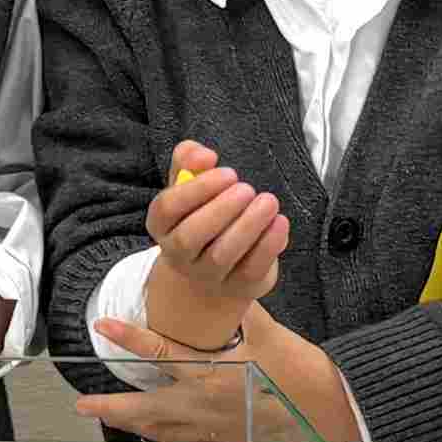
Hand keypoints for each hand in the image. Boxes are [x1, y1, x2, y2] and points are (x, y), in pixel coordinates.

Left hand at [82, 302, 362, 441]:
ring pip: (161, 432)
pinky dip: (168, 440)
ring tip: (109, 417)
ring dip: (133, 424)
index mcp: (212, 372)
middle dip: (111, 406)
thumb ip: (234, 308)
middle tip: (82, 405)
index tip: (101, 326)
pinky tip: (157, 435)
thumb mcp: (263, 328)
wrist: (327, 406)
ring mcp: (213, 432)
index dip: (129, 337)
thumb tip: (216, 282)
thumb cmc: (295, 363)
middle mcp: (205, 406)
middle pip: (146, 409)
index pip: (160, 353)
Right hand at [144, 141, 288, 346]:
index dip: (196, 189)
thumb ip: (190, 160)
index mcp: (161, 225)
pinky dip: (268, 245)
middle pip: (190, 236)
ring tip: (268, 201)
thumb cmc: (202, 213)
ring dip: (247, 226)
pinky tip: (280, 222)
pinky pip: (251, 269)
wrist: (216, 268)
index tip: (228, 172)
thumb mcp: (191, 184)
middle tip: (247, 188)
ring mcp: (208, 275)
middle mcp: (178, 254)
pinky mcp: (239, 286)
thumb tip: (203, 155)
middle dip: (220, 210)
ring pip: (222, 255)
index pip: (167, 208)